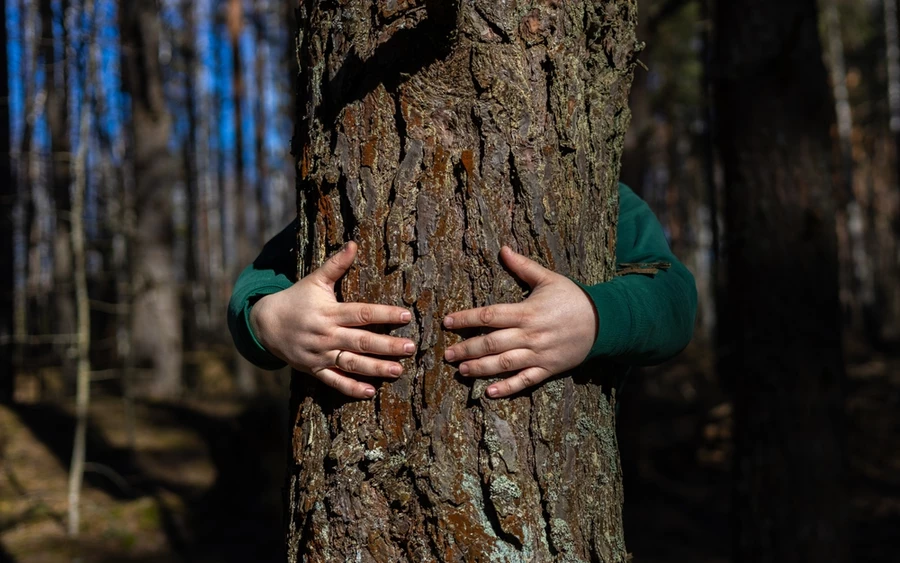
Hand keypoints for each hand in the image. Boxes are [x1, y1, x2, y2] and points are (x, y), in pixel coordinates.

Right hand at [250, 242, 415, 399]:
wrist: (265, 323)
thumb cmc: (296, 299)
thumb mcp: (314, 280)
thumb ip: (336, 265)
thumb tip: (353, 244)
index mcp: (329, 312)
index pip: (361, 313)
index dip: (384, 314)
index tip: (406, 315)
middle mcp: (326, 334)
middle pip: (361, 341)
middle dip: (387, 345)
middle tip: (410, 347)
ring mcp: (320, 354)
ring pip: (351, 363)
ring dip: (375, 369)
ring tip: (398, 370)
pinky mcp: (314, 369)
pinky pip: (334, 381)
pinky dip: (350, 388)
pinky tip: (370, 392)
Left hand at [443, 247, 597, 398]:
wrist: (603, 322)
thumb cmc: (572, 298)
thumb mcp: (549, 278)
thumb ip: (523, 266)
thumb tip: (503, 249)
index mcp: (527, 312)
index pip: (489, 316)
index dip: (466, 319)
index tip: (447, 322)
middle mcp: (530, 335)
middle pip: (491, 343)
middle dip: (466, 349)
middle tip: (447, 354)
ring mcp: (538, 354)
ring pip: (503, 364)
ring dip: (480, 368)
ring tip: (461, 370)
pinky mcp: (547, 369)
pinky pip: (524, 381)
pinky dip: (507, 388)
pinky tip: (489, 392)